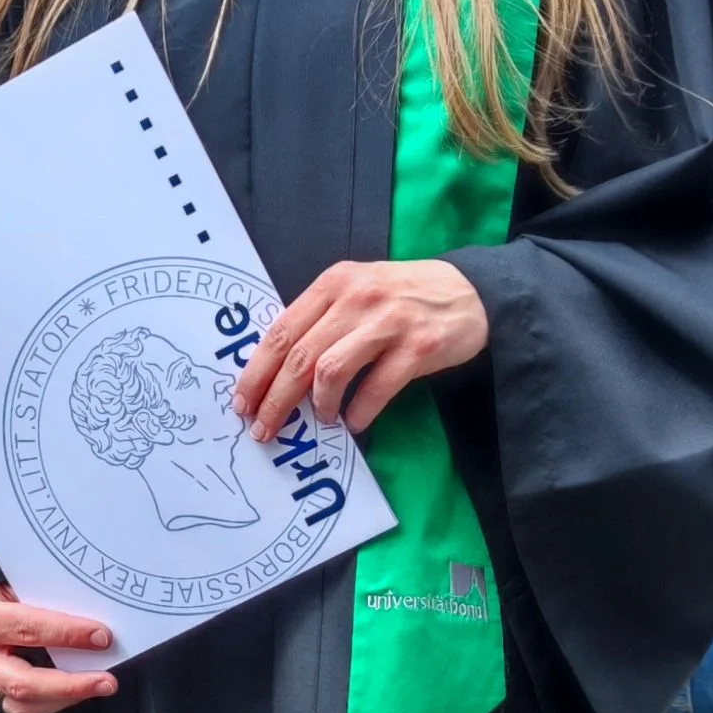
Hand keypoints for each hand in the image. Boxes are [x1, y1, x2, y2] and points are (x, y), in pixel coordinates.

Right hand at [0, 584, 116, 712]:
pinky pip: (19, 708)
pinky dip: (52, 702)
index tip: (102, 637)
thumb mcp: (13, 583)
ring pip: (22, 705)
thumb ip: (44, 602)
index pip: (28, 629)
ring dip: (66, 699)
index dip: (68, 635)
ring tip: (96, 687)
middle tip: (106, 681)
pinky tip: (73, 692)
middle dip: (71, 685)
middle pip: (24, 683)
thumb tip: (90, 621)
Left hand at [231, 259, 488, 440]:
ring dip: (318, 405)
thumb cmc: (403, 295)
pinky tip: (355, 422)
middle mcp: (356, 298)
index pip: (282, 330)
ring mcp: (388, 322)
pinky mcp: (419, 347)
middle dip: (275, 398)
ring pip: (330, 370)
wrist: (470, 292)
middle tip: (264, 429)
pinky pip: (377, 388)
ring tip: (319, 420)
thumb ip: (322, 318)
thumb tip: (279, 367)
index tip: (242, 401)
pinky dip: (359, 412)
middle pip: (300, 355)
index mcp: (333, 283)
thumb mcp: (357, 289)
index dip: (257, 370)